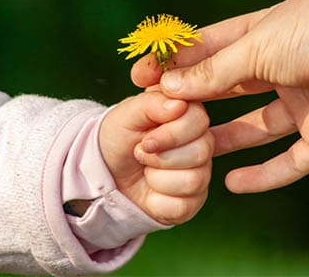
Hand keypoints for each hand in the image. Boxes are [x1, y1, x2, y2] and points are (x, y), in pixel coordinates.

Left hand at [99, 92, 212, 224]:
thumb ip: (151, 104)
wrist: (106, 171)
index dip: (171, 134)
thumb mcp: (126, 114)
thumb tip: (179, 105)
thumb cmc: (119, 136)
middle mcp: (202, 142)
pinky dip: (156, 201)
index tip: (146, 140)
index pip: (199, 122)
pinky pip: (183, 206)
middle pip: (201, 152)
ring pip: (193, 181)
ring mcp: (201, 172)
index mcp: (189, 114)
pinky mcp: (194, 200)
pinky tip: (150, 190)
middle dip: (160, 157)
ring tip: (146, 170)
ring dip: (156, 178)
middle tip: (141, 153)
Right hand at [131, 0, 308, 192]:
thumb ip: (211, 72)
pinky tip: (232, 184)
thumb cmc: (308, 32)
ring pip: (254, 128)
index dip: (174, 65)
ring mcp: (300, 102)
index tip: (141, 76)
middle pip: (225, 91)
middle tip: (154, 118)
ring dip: (223, 141)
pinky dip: (264, 175)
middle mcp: (277, 70)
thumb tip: (168, 86)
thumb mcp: (250, 48)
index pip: (206, 52)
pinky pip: (290, 161)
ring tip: (188, 154)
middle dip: (191, 103)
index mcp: (259, 38)